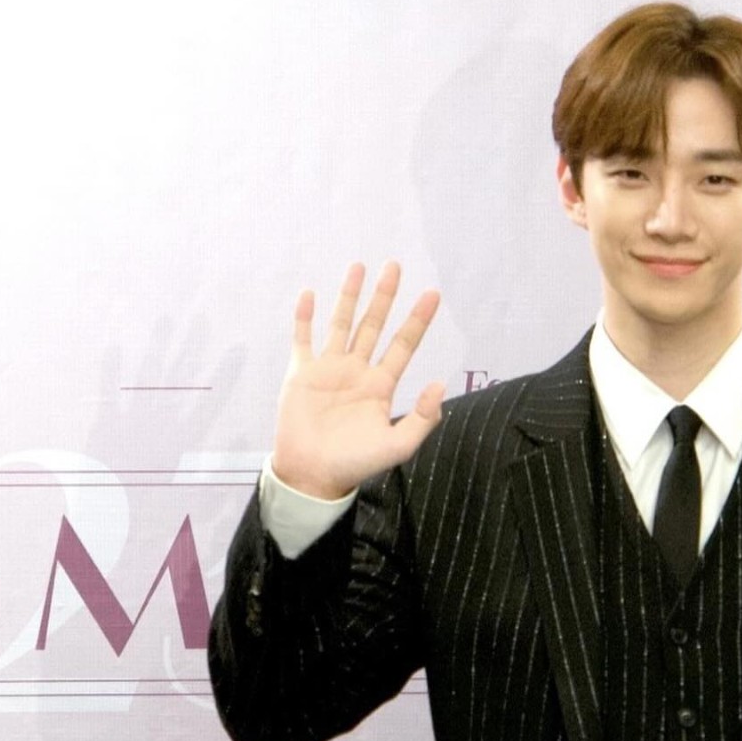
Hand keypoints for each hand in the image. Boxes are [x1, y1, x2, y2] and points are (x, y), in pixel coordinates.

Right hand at [271, 262, 443, 499]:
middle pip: (374, 325)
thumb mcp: (398, 446)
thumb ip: (422, 418)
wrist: (312, 475)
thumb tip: (440, 385)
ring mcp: (328, 369)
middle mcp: (357, 370)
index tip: (432, 294)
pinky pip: (303, 339)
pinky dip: (304, 317)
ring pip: (341, 324)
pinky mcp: (301, 373)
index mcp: (381, 385)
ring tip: (359, 267)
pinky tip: (309, 294)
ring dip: (349, 296)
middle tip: (395, 265)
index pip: (404, 345)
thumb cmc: (355, 463)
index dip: (418, 320)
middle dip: (384, 296)